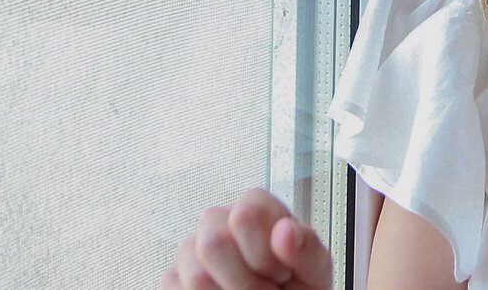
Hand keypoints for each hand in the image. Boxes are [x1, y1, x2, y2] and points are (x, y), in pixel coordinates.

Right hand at [161, 188, 332, 289]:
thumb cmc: (297, 287)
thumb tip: (285, 230)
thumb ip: (307, 248)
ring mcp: (190, 250)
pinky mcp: (173, 279)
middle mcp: (218, 221)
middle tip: (267, 289)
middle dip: (246, 281)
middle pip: (213, 243)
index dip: (265, 254)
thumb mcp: (314, 270)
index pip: (246, 215)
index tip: (281, 272)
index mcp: (254, 206)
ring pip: (195, 275)